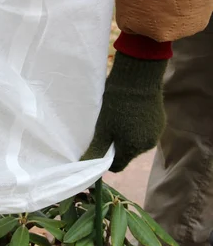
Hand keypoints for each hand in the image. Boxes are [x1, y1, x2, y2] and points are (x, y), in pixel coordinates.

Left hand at [83, 52, 167, 171]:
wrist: (137, 80)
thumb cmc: (115, 105)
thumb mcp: (102, 129)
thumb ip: (96, 150)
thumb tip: (85, 165)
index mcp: (132, 149)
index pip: (118, 166)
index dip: (107, 159)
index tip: (102, 145)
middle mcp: (147, 146)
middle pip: (128, 154)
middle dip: (119, 145)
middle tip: (110, 128)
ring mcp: (156, 134)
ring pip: (138, 143)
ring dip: (130, 136)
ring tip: (122, 119)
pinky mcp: (161, 122)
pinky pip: (147, 132)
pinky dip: (139, 127)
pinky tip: (133, 114)